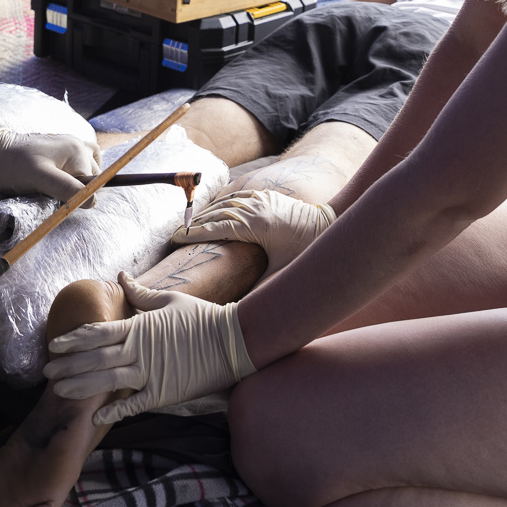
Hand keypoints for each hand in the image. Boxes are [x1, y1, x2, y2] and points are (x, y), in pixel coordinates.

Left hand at [0, 126, 98, 201]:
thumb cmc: (13, 166)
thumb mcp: (40, 180)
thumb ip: (67, 189)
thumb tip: (93, 201)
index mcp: (77, 152)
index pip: (92, 185)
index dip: (75, 196)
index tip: (54, 196)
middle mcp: (79, 144)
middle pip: (92, 178)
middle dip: (76, 189)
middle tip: (51, 191)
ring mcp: (72, 144)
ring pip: (90, 170)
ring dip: (78, 182)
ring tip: (56, 186)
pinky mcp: (64, 148)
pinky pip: (82, 161)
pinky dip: (77, 172)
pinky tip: (63, 178)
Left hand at [43, 273, 254, 424]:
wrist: (232, 341)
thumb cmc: (201, 317)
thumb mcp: (169, 300)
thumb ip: (140, 293)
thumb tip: (121, 276)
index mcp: (139, 326)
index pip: (97, 332)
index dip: (73, 339)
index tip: (54, 345)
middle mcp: (139, 350)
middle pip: (95, 359)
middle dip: (67, 366)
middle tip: (46, 373)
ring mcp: (150, 373)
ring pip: (107, 381)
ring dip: (81, 387)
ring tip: (59, 392)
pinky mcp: (163, 392)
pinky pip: (134, 404)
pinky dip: (114, 410)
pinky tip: (95, 416)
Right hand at [174, 189, 333, 274]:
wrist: (331, 226)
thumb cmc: (307, 251)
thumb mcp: (281, 274)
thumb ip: (259, 290)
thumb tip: (240, 311)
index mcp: (254, 225)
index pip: (215, 228)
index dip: (193, 234)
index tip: (175, 240)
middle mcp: (255, 207)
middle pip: (217, 212)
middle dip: (196, 222)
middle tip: (176, 233)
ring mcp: (263, 198)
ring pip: (227, 201)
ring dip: (209, 211)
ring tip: (192, 222)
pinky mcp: (270, 196)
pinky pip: (241, 195)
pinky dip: (225, 201)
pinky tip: (218, 208)